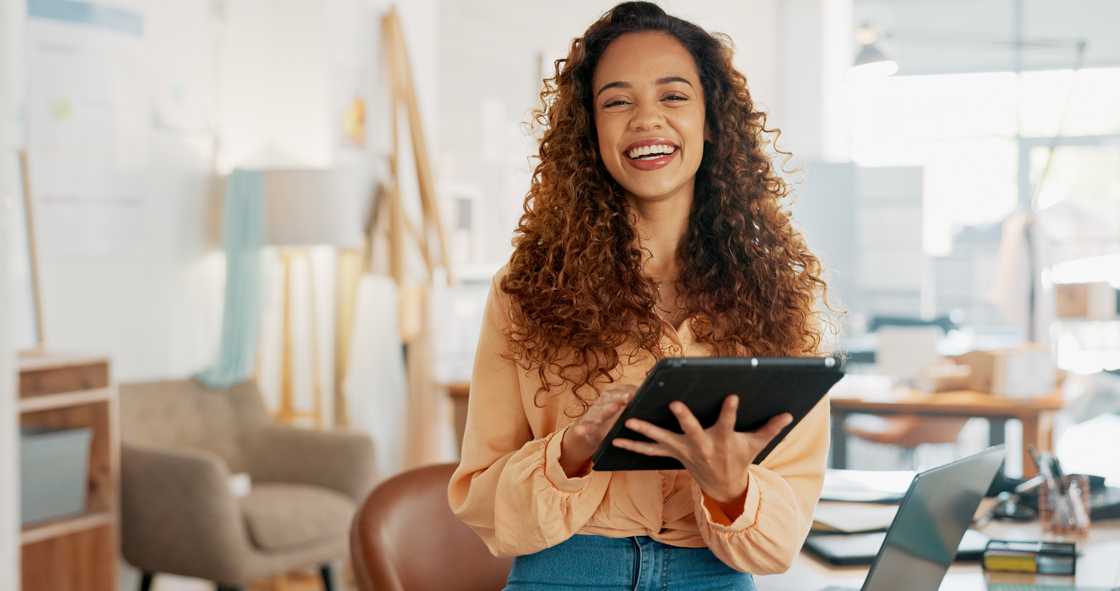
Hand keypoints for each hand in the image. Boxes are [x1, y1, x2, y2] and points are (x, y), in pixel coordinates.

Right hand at [559, 385, 636, 476]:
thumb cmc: (610, 423)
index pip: (622, 391)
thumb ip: (633, 407)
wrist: (586, 433)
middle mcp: (601, 403)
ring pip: (598, 411)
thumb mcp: (622, 414)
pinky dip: (583, 428)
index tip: (641, 390)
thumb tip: (657, 403)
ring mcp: (591, 414)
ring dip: (605, 410)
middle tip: (629, 397)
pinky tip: (582, 429)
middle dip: (620, 397)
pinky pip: (583, 427)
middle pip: (609, 398)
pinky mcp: (582, 427)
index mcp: (611, 398)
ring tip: (613, 408)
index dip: (631, 390)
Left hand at [613, 395, 791, 504]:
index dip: (729, 410)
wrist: (722, 487)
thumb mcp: (756, 445)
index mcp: (722, 440)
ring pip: (661, 439)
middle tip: (674, 402)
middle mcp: (701, 445)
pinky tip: (615, 439)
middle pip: (691, 429)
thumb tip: (791, 414)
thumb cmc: (739, 459)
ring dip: (644, 431)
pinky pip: (647, 451)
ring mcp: (683, 451)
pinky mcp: (671, 454)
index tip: (731, 395)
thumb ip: (770, 428)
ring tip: (628, 421)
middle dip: (684, 417)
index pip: (727, 422)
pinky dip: (632, 445)